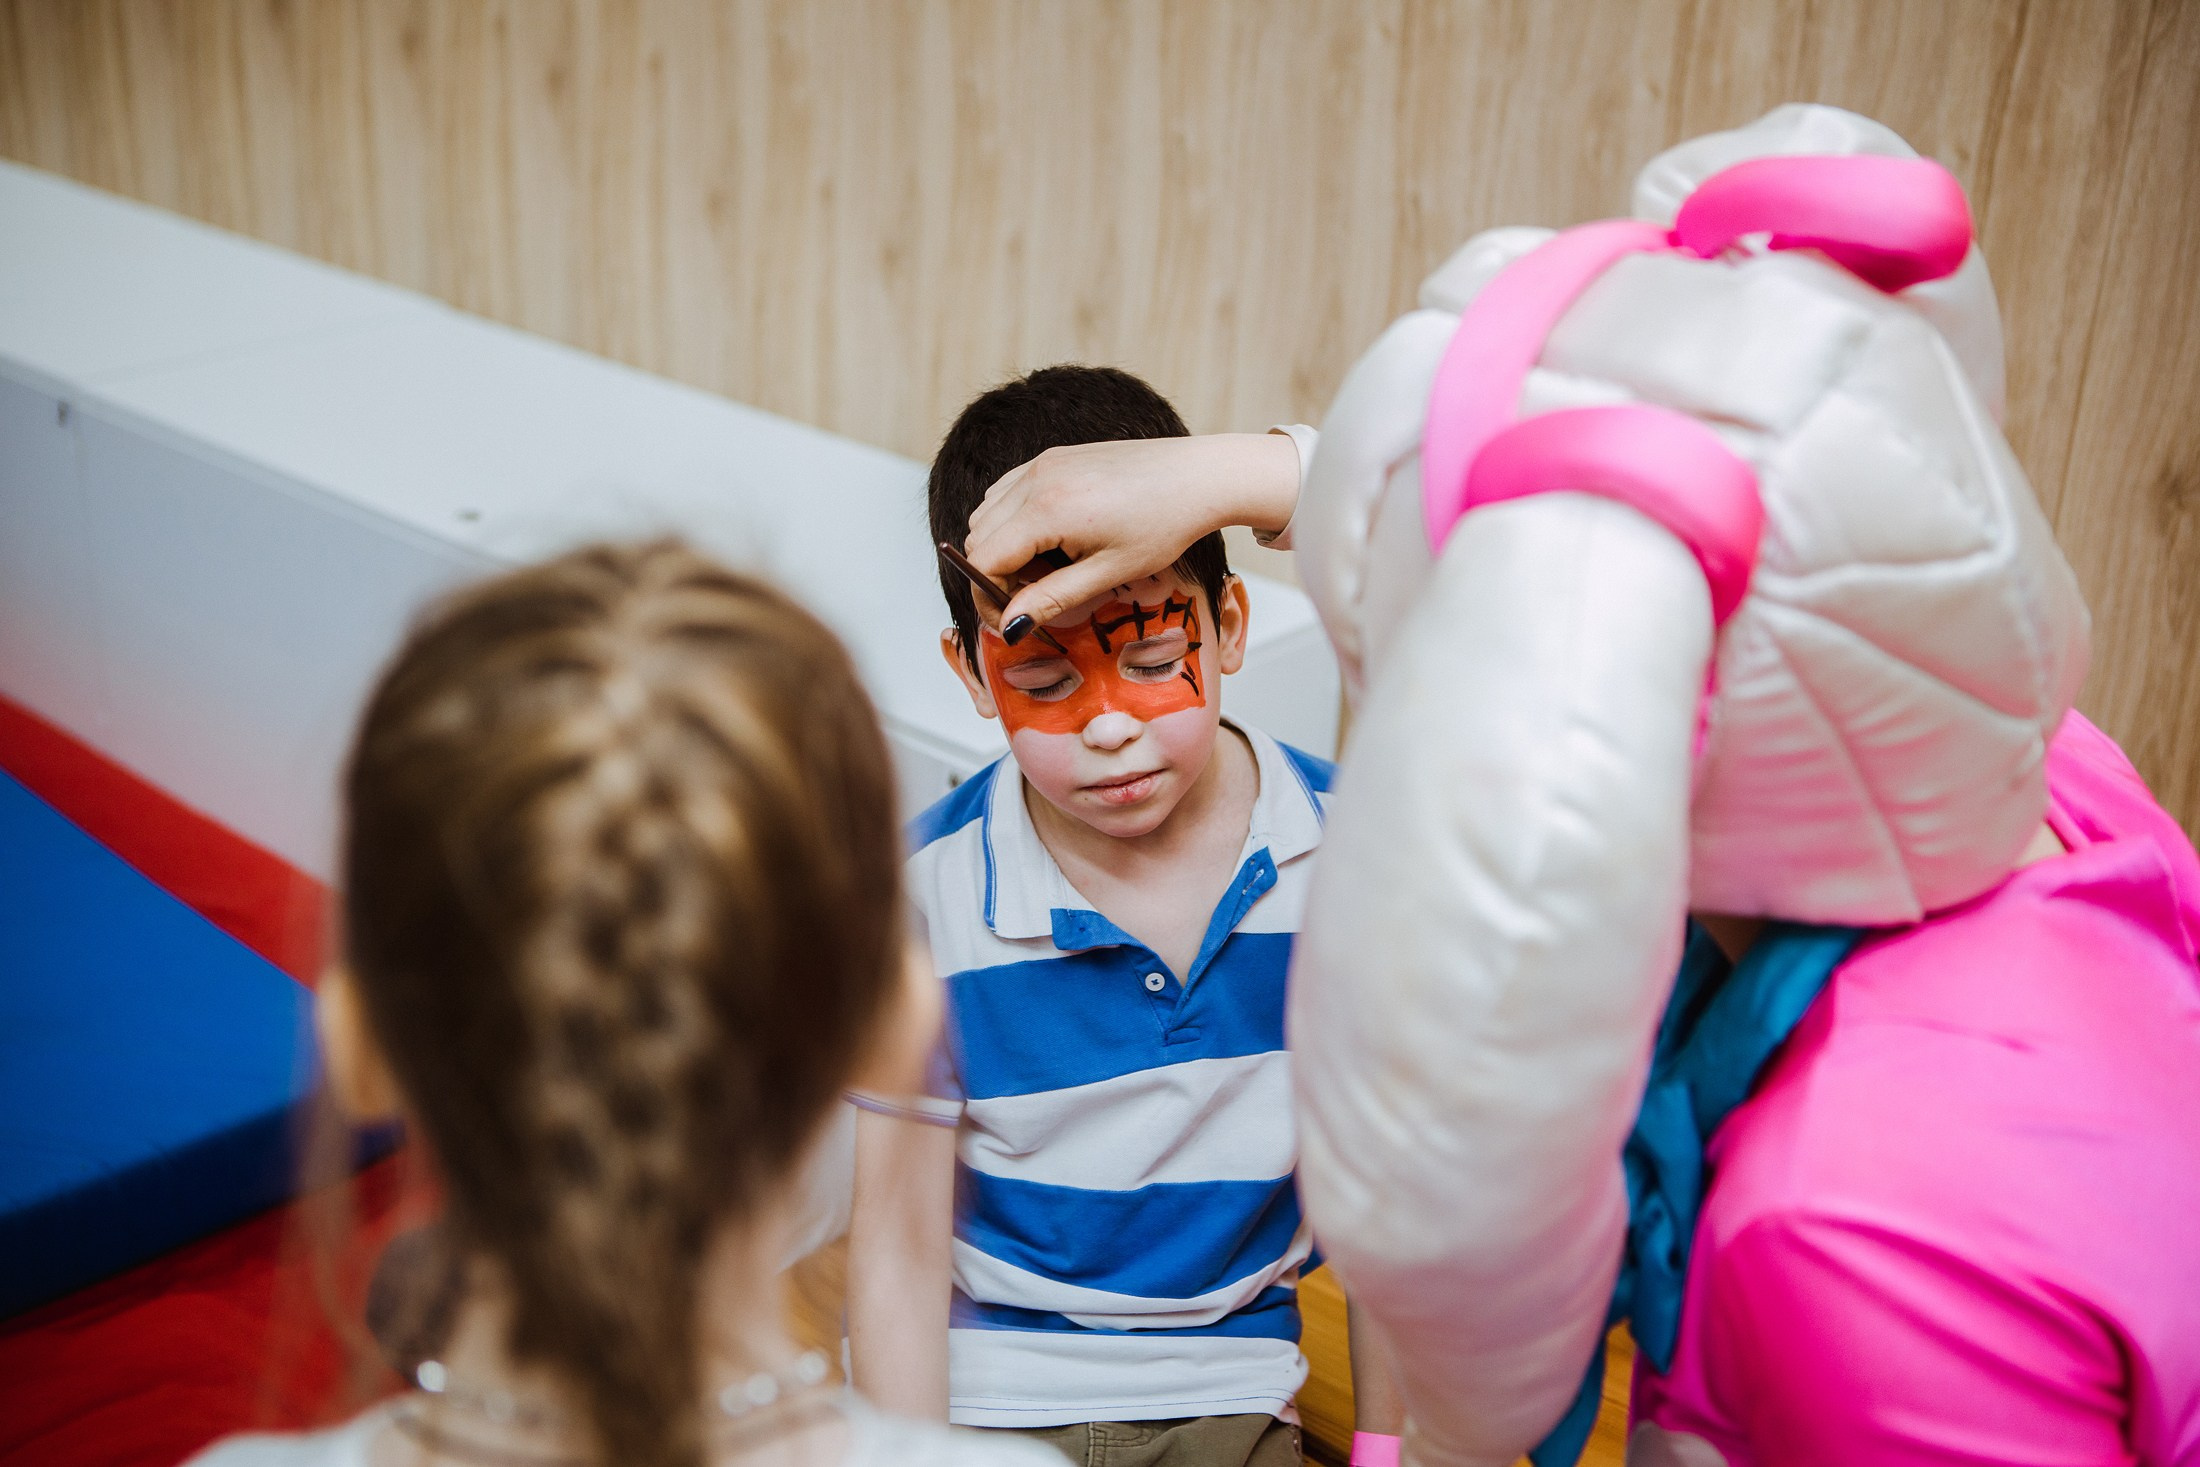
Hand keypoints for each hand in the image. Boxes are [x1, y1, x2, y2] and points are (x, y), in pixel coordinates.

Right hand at [963, 433, 1299, 637]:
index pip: (982, 560)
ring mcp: (1042, 462)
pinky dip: (1013, 521)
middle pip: (978, 537)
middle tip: (1037, 598)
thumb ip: (1052, 599)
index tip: (1013, 623)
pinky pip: (1008, 491)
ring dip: (1002, 547)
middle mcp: (1035, 479)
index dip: (988, 599)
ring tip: (1049, 568)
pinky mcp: (1053, 456)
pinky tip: (1053, 538)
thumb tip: (1010, 626)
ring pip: (987, 514)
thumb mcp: (1108, 573)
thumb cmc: (1164, 524)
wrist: (1198, 476)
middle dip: (994, 575)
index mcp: (1046, 510)